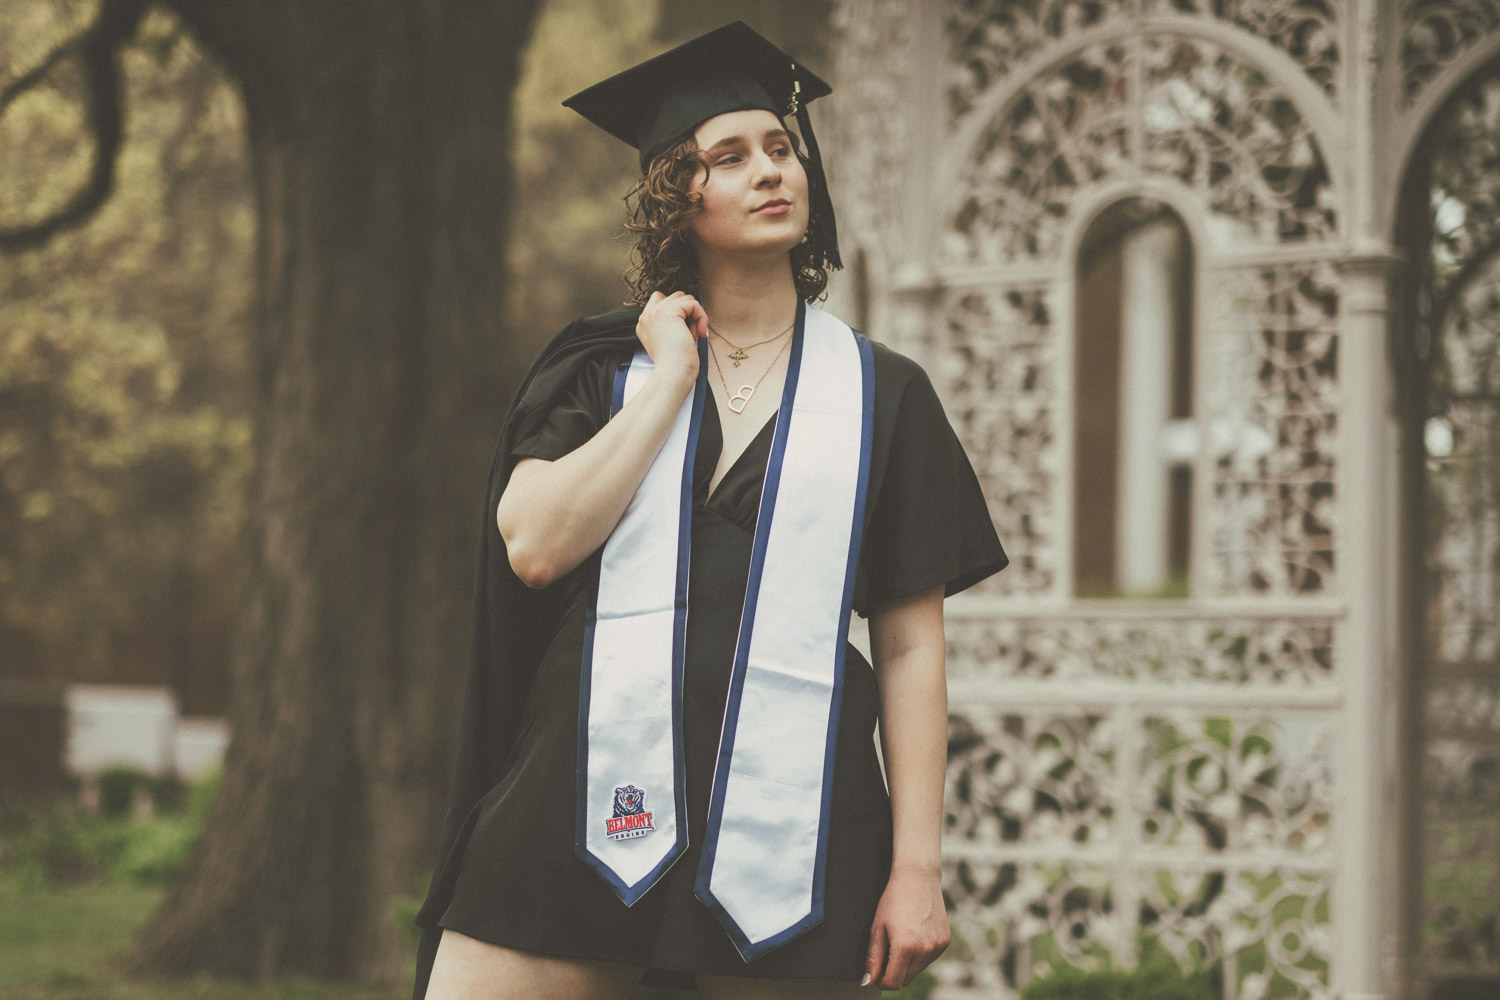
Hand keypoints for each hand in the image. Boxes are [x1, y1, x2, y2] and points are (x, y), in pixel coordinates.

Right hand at [636, 290, 705, 380]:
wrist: (673, 373)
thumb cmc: (675, 365)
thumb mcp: (669, 340)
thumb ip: (672, 323)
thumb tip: (690, 309)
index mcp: (644, 324)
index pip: (660, 299)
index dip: (677, 309)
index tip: (683, 329)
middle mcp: (647, 316)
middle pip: (675, 297)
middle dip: (688, 313)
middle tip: (690, 333)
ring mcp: (656, 312)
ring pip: (685, 298)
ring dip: (695, 315)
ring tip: (693, 334)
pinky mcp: (669, 311)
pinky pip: (693, 304)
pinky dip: (701, 317)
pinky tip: (699, 333)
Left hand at [862, 863, 949, 989]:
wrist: (918, 878)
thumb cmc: (894, 899)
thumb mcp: (877, 927)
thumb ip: (873, 958)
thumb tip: (867, 981)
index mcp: (906, 946)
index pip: (893, 983)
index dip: (881, 980)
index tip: (877, 972)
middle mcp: (925, 949)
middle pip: (906, 980)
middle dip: (894, 972)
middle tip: (887, 951)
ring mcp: (937, 946)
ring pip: (917, 970)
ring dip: (908, 963)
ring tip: (902, 938)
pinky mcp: (945, 942)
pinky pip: (928, 959)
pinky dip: (920, 954)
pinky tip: (915, 934)